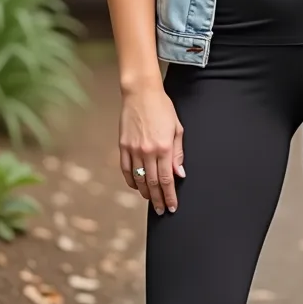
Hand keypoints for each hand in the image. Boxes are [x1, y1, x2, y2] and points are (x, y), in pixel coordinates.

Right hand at [119, 82, 184, 214]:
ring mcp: (133, 150)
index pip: (167, 179)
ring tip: (151, 200)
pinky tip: (137, 186)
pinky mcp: (123, 147)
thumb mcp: (176, 128)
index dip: (169, 196)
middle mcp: (148, 151)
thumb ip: (178, 153)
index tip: (171, 206)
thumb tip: (179, 173)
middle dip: (158, 199)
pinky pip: (126, 170)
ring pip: (139, 180)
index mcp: (164, 147)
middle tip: (161, 210)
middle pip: (153, 183)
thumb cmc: (162, 107)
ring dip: (145, 193)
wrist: (141, 93)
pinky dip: (131, 181)